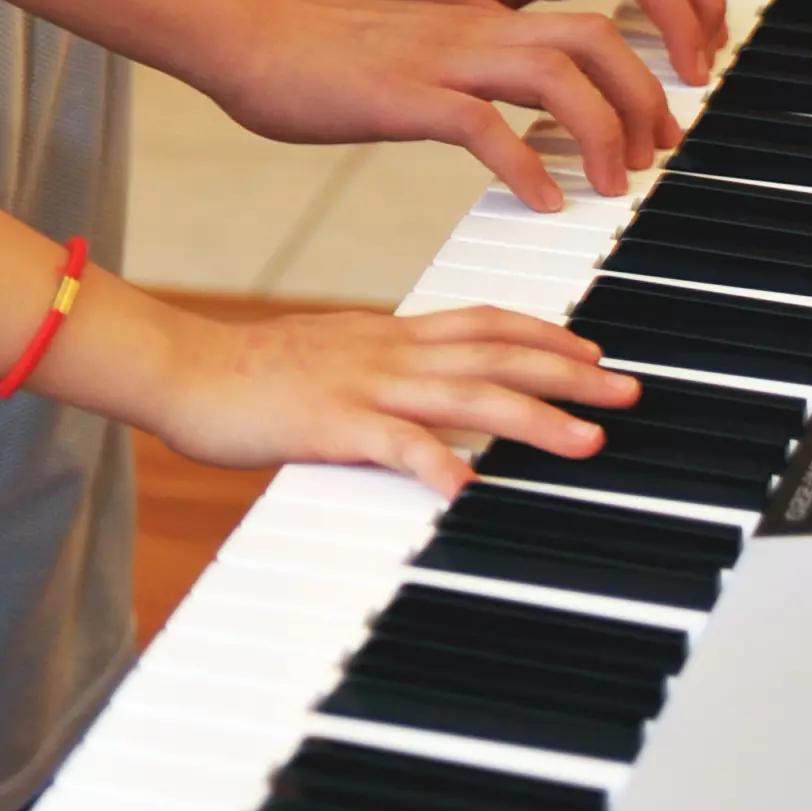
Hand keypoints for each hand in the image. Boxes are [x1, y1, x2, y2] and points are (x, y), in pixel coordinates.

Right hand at [158, 303, 637, 499]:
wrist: (184, 367)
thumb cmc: (249, 374)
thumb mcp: (328, 358)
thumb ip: (378, 372)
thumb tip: (420, 395)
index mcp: (386, 335)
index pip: (481, 322)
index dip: (543, 334)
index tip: (592, 349)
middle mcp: (386, 351)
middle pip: (493, 354)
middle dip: (567, 373)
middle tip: (627, 391)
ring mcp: (362, 385)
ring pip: (464, 395)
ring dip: (532, 418)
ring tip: (587, 443)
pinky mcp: (330, 423)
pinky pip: (393, 444)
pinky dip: (436, 463)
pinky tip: (471, 487)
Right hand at [212, 0, 679, 208]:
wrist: (249, 35)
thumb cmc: (321, 61)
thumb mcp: (414, 63)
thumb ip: (463, 83)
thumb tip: (503, 123)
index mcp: (478, 27)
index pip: (587, 30)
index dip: (637, 75)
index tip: (654, 130)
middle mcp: (471, 34)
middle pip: (593, 39)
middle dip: (641, 96)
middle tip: (652, 157)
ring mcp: (438, 60)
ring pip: (553, 71)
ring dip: (599, 130)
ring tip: (611, 186)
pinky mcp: (401, 95)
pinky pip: (481, 122)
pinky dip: (524, 164)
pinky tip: (540, 201)